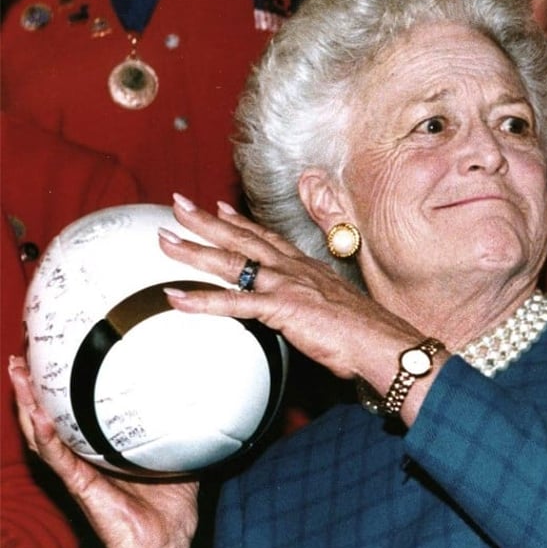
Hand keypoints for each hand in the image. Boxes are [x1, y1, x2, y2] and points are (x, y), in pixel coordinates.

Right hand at [7, 356, 197, 547]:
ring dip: (28, 404)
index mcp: (104, 453)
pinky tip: (38, 415)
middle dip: (32, 387)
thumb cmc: (171, 513)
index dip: (63, 388)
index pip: (77, 415)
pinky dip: (47, 436)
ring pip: (43, 433)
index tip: (57, 355)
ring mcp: (78, 473)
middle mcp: (84, 460)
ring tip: (17, 375)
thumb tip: (209, 408)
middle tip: (22, 357)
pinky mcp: (81, 487)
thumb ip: (188, 436)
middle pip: (49, 418)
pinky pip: (58, 458)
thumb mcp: (183, 461)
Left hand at [158, 195, 424, 385]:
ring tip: (164, 239)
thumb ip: (313, 307)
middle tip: (177, 205)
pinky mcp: (282, 307)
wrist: (381, 343)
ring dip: (194, 250)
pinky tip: (176, 298)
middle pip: (243, 239)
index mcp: (307, 269)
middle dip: (207, 221)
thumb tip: (306, 317)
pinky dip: (202, 301)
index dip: (242, 222)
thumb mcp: (335, 311)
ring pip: (232, 263)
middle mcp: (294, 269)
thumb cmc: (365, 334)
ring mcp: (287, 285)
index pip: (269, 238)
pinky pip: (234, 303)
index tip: (221, 207)